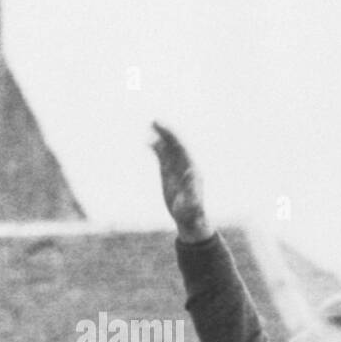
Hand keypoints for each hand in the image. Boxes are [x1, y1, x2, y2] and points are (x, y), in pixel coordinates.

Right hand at [150, 121, 212, 242]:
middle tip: (155, 121)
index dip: (173, 138)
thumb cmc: (192, 215)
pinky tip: (148, 142)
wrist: (189, 220)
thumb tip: (192, 175)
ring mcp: (176, 169)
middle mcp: (185, 165)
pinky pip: (162, 157)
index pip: (182, 149)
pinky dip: (156, 149)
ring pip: (168, 149)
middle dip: (166, 132)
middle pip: (175, 145)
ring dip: (161, 137)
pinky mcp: (169, 173)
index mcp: (192, 169)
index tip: (163, 130)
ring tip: (151, 125)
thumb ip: (192, 192)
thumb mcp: (192, 205)